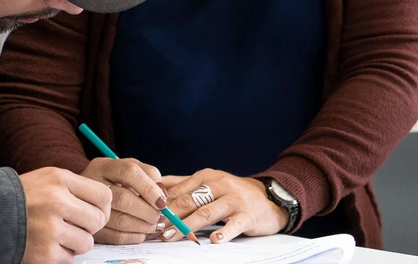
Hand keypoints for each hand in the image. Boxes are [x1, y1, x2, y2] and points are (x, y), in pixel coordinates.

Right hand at [19, 166, 112, 263]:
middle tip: (73, 226)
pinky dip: (60, 255)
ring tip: (57, 235)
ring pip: (87, 242)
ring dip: (75, 242)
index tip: (93, 212)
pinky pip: (70, 258)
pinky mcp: (45, 252)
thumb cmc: (22, 197)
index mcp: (60, 179)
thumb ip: (76, 188)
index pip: (104, 196)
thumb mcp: (48, 179)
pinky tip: (46, 244)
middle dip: (89, 226)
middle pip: (98, 221)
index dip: (102, 208)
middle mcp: (57, 201)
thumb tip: (107, 206)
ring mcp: (51, 228)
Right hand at [80, 157, 168, 243]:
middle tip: (160, 216)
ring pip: (120, 221)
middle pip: (124, 199)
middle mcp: (92, 185)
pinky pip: (116, 237)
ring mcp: (88, 208)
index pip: (129, 172)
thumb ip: (148, 175)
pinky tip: (141, 232)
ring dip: (144, 226)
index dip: (149, 188)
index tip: (162, 201)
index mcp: (104, 166)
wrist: (85, 197)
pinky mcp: (91, 228)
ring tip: (154, 225)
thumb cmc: (114, 181)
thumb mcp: (129, 169)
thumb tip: (162, 195)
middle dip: (148, 211)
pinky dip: (134, 237)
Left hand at [157, 169, 287, 243]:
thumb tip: (156, 185)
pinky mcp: (248, 215)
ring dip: (187, 226)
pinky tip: (214, 241)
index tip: (147, 217)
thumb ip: (184, 184)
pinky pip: (234, 224)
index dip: (162, 205)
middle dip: (170, 216)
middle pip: (189, 201)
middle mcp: (220, 185)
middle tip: (155, 230)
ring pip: (207, 213)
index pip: (179, 191)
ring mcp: (235, 200)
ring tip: (172, 237)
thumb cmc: (234, 193)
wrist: (270, 198)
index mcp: (207, 177)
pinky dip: (224, 233)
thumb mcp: (210, 183)